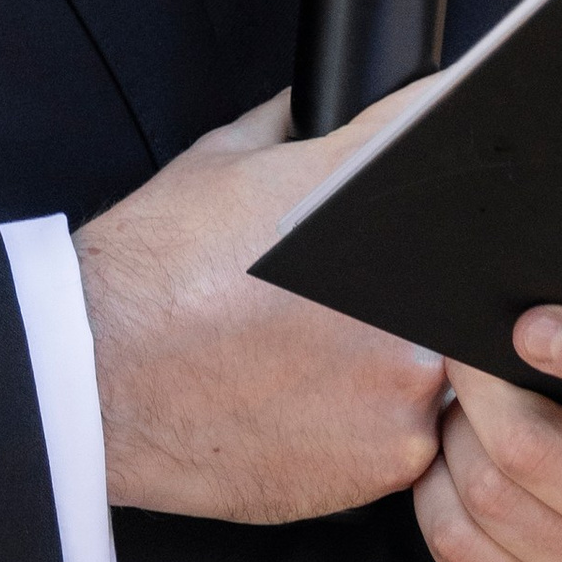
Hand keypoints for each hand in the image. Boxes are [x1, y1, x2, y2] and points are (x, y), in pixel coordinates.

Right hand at [75, 90, 447, 522]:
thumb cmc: (154, 266)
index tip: (447, 182)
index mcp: (367, 195)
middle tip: (356, 291)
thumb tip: (328, 103)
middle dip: (425, 276)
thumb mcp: (226, 158)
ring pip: (450, 360)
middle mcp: (407, 289)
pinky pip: (417, 433)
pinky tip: (318, 402)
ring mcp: (408, 380)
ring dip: (408, 352)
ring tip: (329, 351)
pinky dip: (381, 420)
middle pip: (463, 273)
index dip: (449, 161)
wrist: (98, 375)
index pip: (449, 146)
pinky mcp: (392, 459)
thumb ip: (299, 126)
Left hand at [413, 305, 561, 561]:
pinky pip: (459, 549)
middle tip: (465, 355)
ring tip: (466, 410)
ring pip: (487, 498)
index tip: (530, 325)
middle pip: (535, 450)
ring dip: (454, 438)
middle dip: (477, 387)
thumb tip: (531, 312)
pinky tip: (457, 464)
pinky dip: (439, 491)